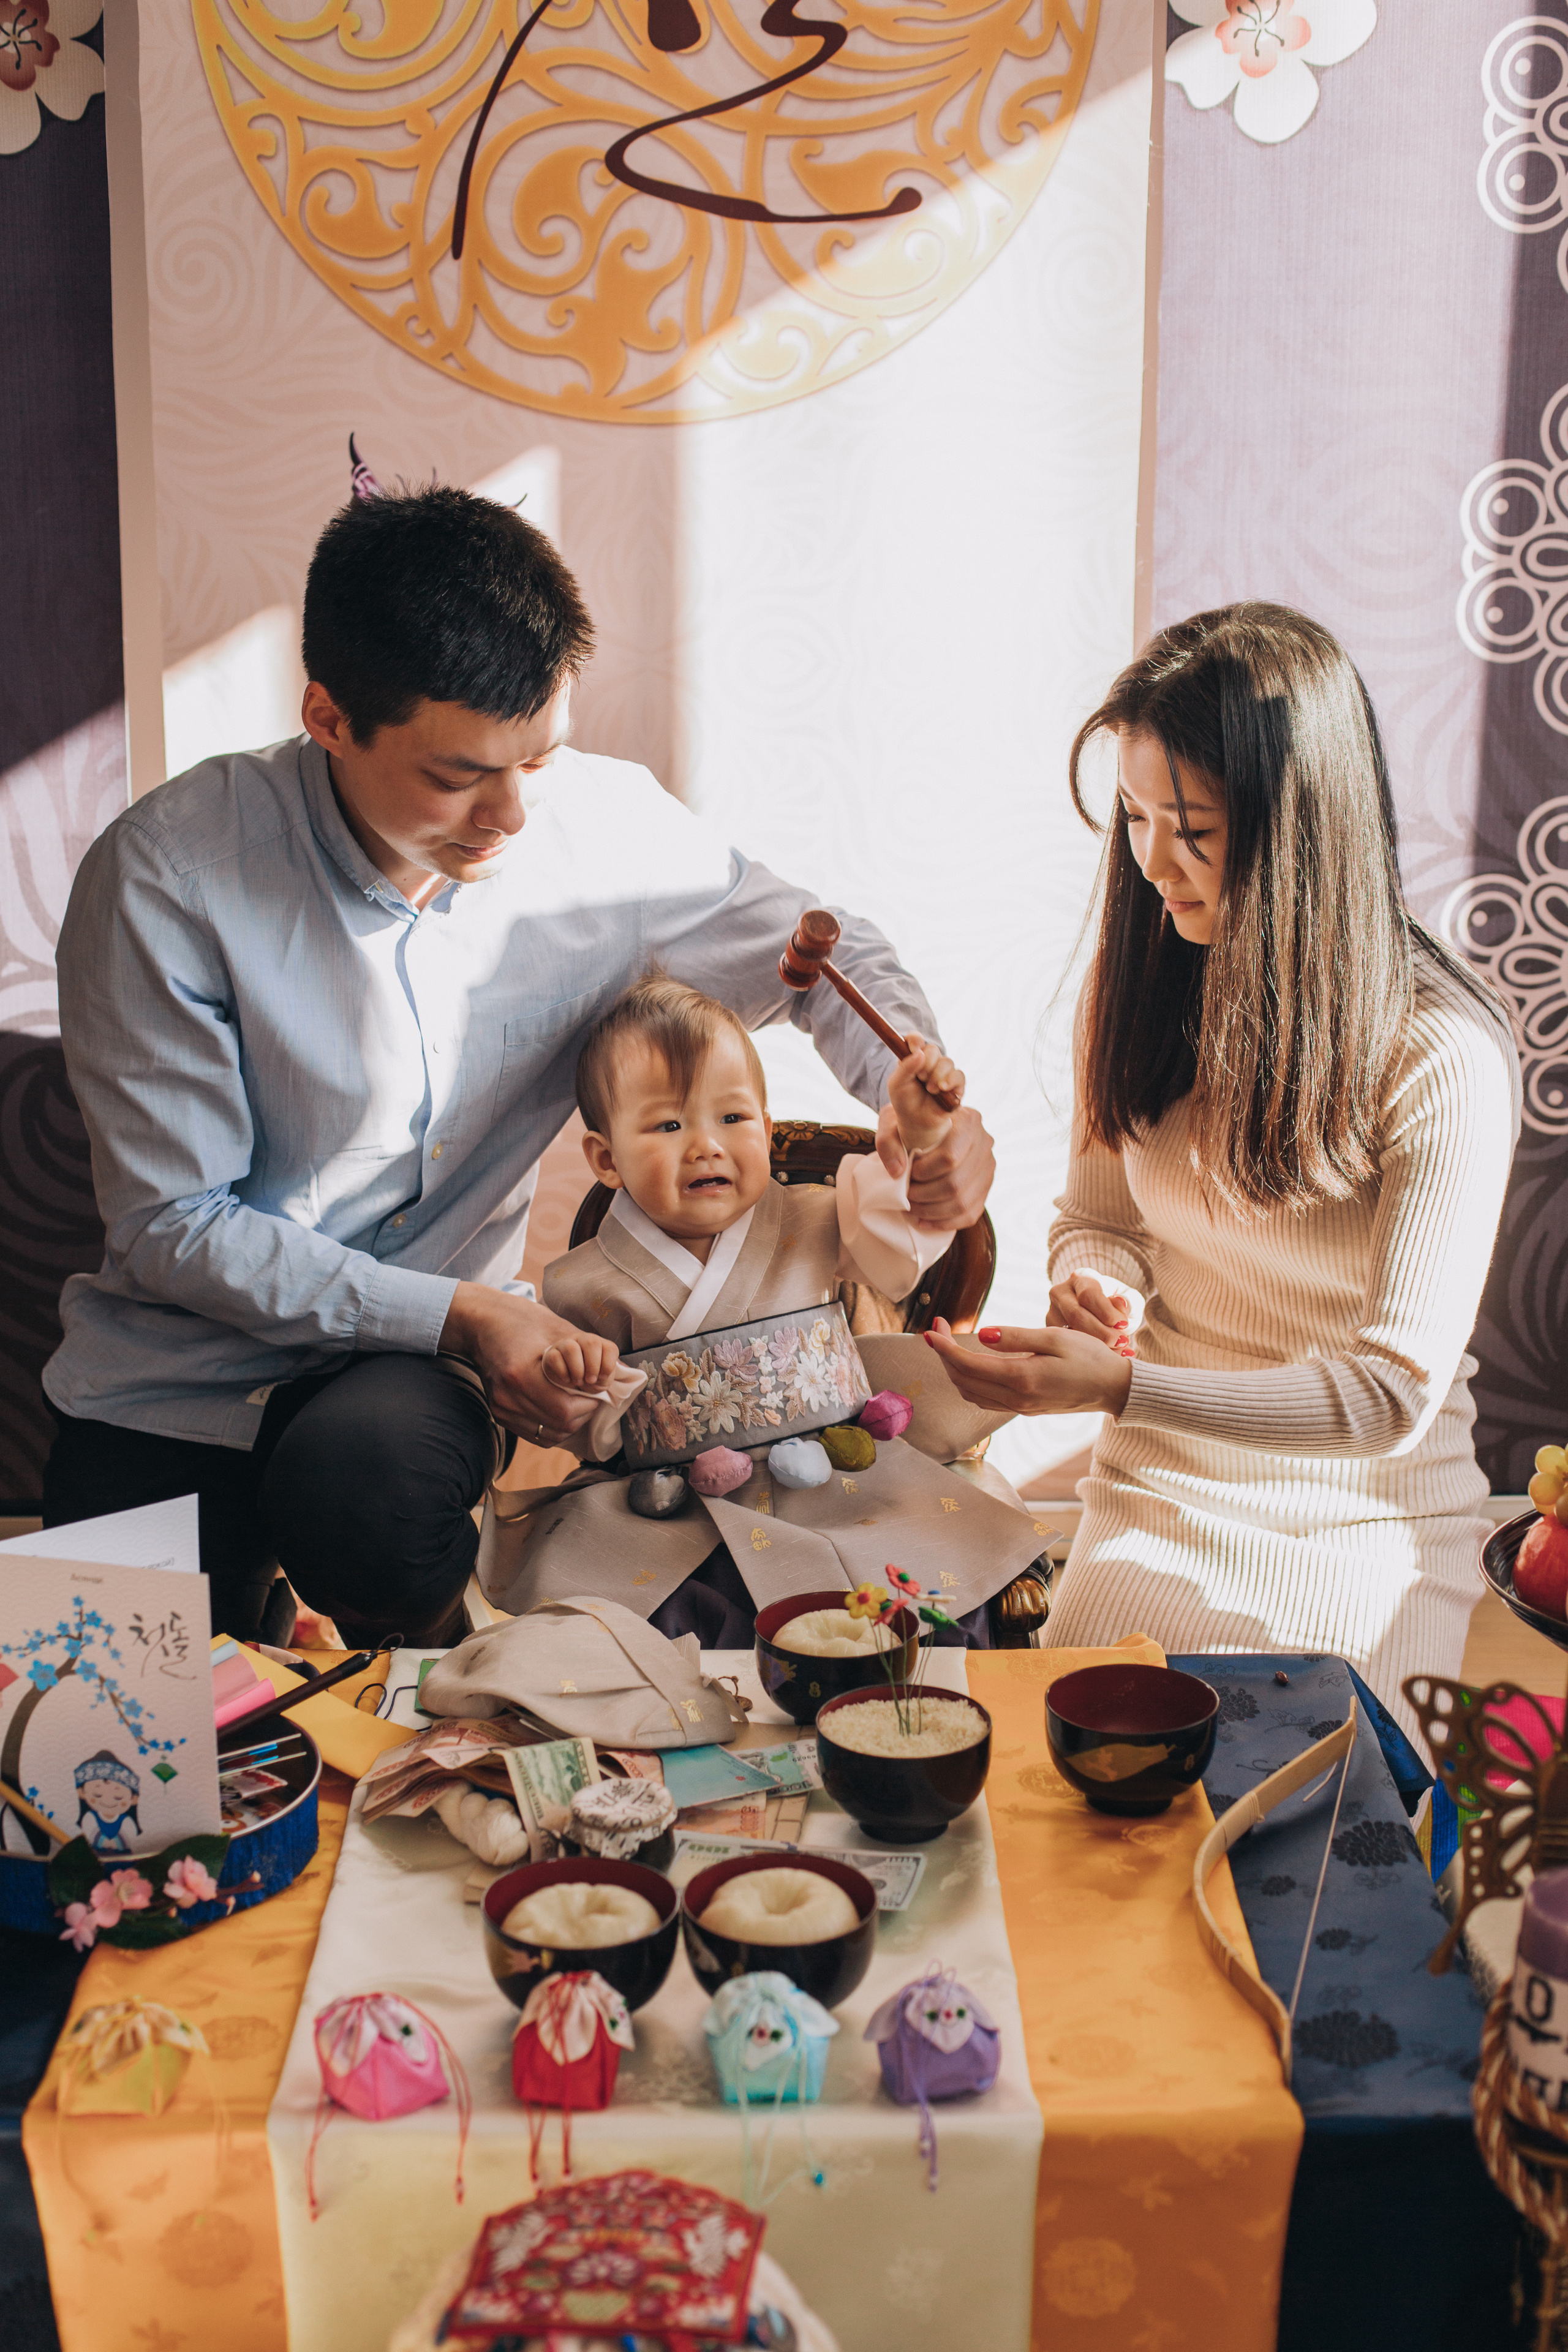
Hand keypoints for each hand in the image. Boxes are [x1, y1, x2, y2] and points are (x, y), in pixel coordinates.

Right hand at [440, 1284, 621, 1438]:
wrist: (484, 1323)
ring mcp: (500, 1409)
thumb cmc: (525, 1321)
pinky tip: (560, 1407)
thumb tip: (618, 1377)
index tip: (597, 1391)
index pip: (564, 1410)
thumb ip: (591, 1353)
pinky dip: (554, 1426)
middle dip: (582, 1414)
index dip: (588, 1404)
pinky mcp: (499, 1414)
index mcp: (519, 1375)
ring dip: (570, 1422)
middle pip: (559, 1426)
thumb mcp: (561, 1331)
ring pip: (549, 1435)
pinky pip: (536, 1435)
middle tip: (590, 1396)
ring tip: (577, 1401)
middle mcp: (506, 1398)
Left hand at [877, 1101, 994, 1229]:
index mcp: (968, 1121)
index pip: (949, 1157)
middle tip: (905, 1196)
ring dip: (932, 1212)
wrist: (929, 1121)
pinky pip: (970, 1213)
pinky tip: (924, 1221)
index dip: (924, 1172)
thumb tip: (898, 1172)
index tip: (908, 1174)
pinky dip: (945, 1222)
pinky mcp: (986, 1186)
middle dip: (924, 1196)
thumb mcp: (893, 1120)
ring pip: (963, 1203)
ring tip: (911, 1209)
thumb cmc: (911, 1121)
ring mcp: (988, 1166)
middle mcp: (984, 1142)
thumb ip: (889, 1140)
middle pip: (955, 1184)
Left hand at [885, 1032, 961, 1156]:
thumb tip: (919, 1052)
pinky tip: (942, 1090)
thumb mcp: (897, 1084)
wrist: (917, 1123)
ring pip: (947, 1062)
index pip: (916, 1040)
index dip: (915, 1039)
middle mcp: (930, 1063)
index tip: (914, 1045)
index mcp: (913, 1058)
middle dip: (927, 1063)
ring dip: (937, 1076)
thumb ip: (905, 1067)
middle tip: (920, 1077)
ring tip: (930, 1090)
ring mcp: (944, 1072)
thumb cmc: (905, 1102)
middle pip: (933, 1049)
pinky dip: (951, 1081)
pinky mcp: (957, 1084)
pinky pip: (959, 1075)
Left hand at [923, 1314, 1132, 1417]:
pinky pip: (984, 1399)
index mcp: (1022, 1378)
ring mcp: (1019, 1407)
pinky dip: (969, 1382)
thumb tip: (981, 1336)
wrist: (1113, 1388)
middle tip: (938, 1329)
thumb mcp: (1055, 1338)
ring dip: (954, 1370)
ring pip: (970, 1393)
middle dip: (944, 1355)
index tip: (931, 1329)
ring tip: (949, 1344)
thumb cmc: (1090, 1357)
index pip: (968, 1364)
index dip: (944, 1347)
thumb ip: (1016, 1337)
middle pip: (962, 1380)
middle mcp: (1016, 1398)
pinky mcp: (1024, 1409)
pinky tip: (970, 1364)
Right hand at [1048, 1272, 1135, 1359]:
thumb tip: (1121, 1304)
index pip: (1089, 1294)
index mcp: (1081, 1278)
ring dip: (1095, 1345)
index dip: (1107, 1312)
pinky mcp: (1050, 1332)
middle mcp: (1060, 1292)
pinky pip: (1066, 1345)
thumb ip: (1130, 1301)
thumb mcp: (1130, 1299)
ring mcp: (1052, 1313)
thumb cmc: (1117, 1305)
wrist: (1103, 1315)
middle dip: (1102, 1332)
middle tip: (1121, 1341)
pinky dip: (1088, 1354)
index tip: (1124, 1324)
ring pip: (1068, 1333)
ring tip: (1116, 1349)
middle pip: (1075, 1315)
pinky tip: (1105, 1357)